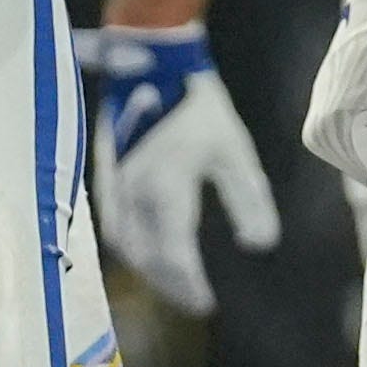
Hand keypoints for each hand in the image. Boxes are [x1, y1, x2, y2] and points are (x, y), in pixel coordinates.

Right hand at [80, 24, 278, 314]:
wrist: (150, 61)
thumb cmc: (198, 106)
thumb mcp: (234, 151)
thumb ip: (249, 200)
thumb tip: (262, 244)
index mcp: (164, 189)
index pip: (173, 256)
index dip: (189, 285)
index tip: (207, 305)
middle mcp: (131, 194)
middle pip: (145, 258)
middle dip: (168, 283)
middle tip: (192, 300)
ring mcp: (112, 184)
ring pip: (124, 244)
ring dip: (148, 268)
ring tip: (172, 280)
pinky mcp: (104, 175)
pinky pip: (113, 224)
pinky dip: (131, 246)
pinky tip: (148, 248)